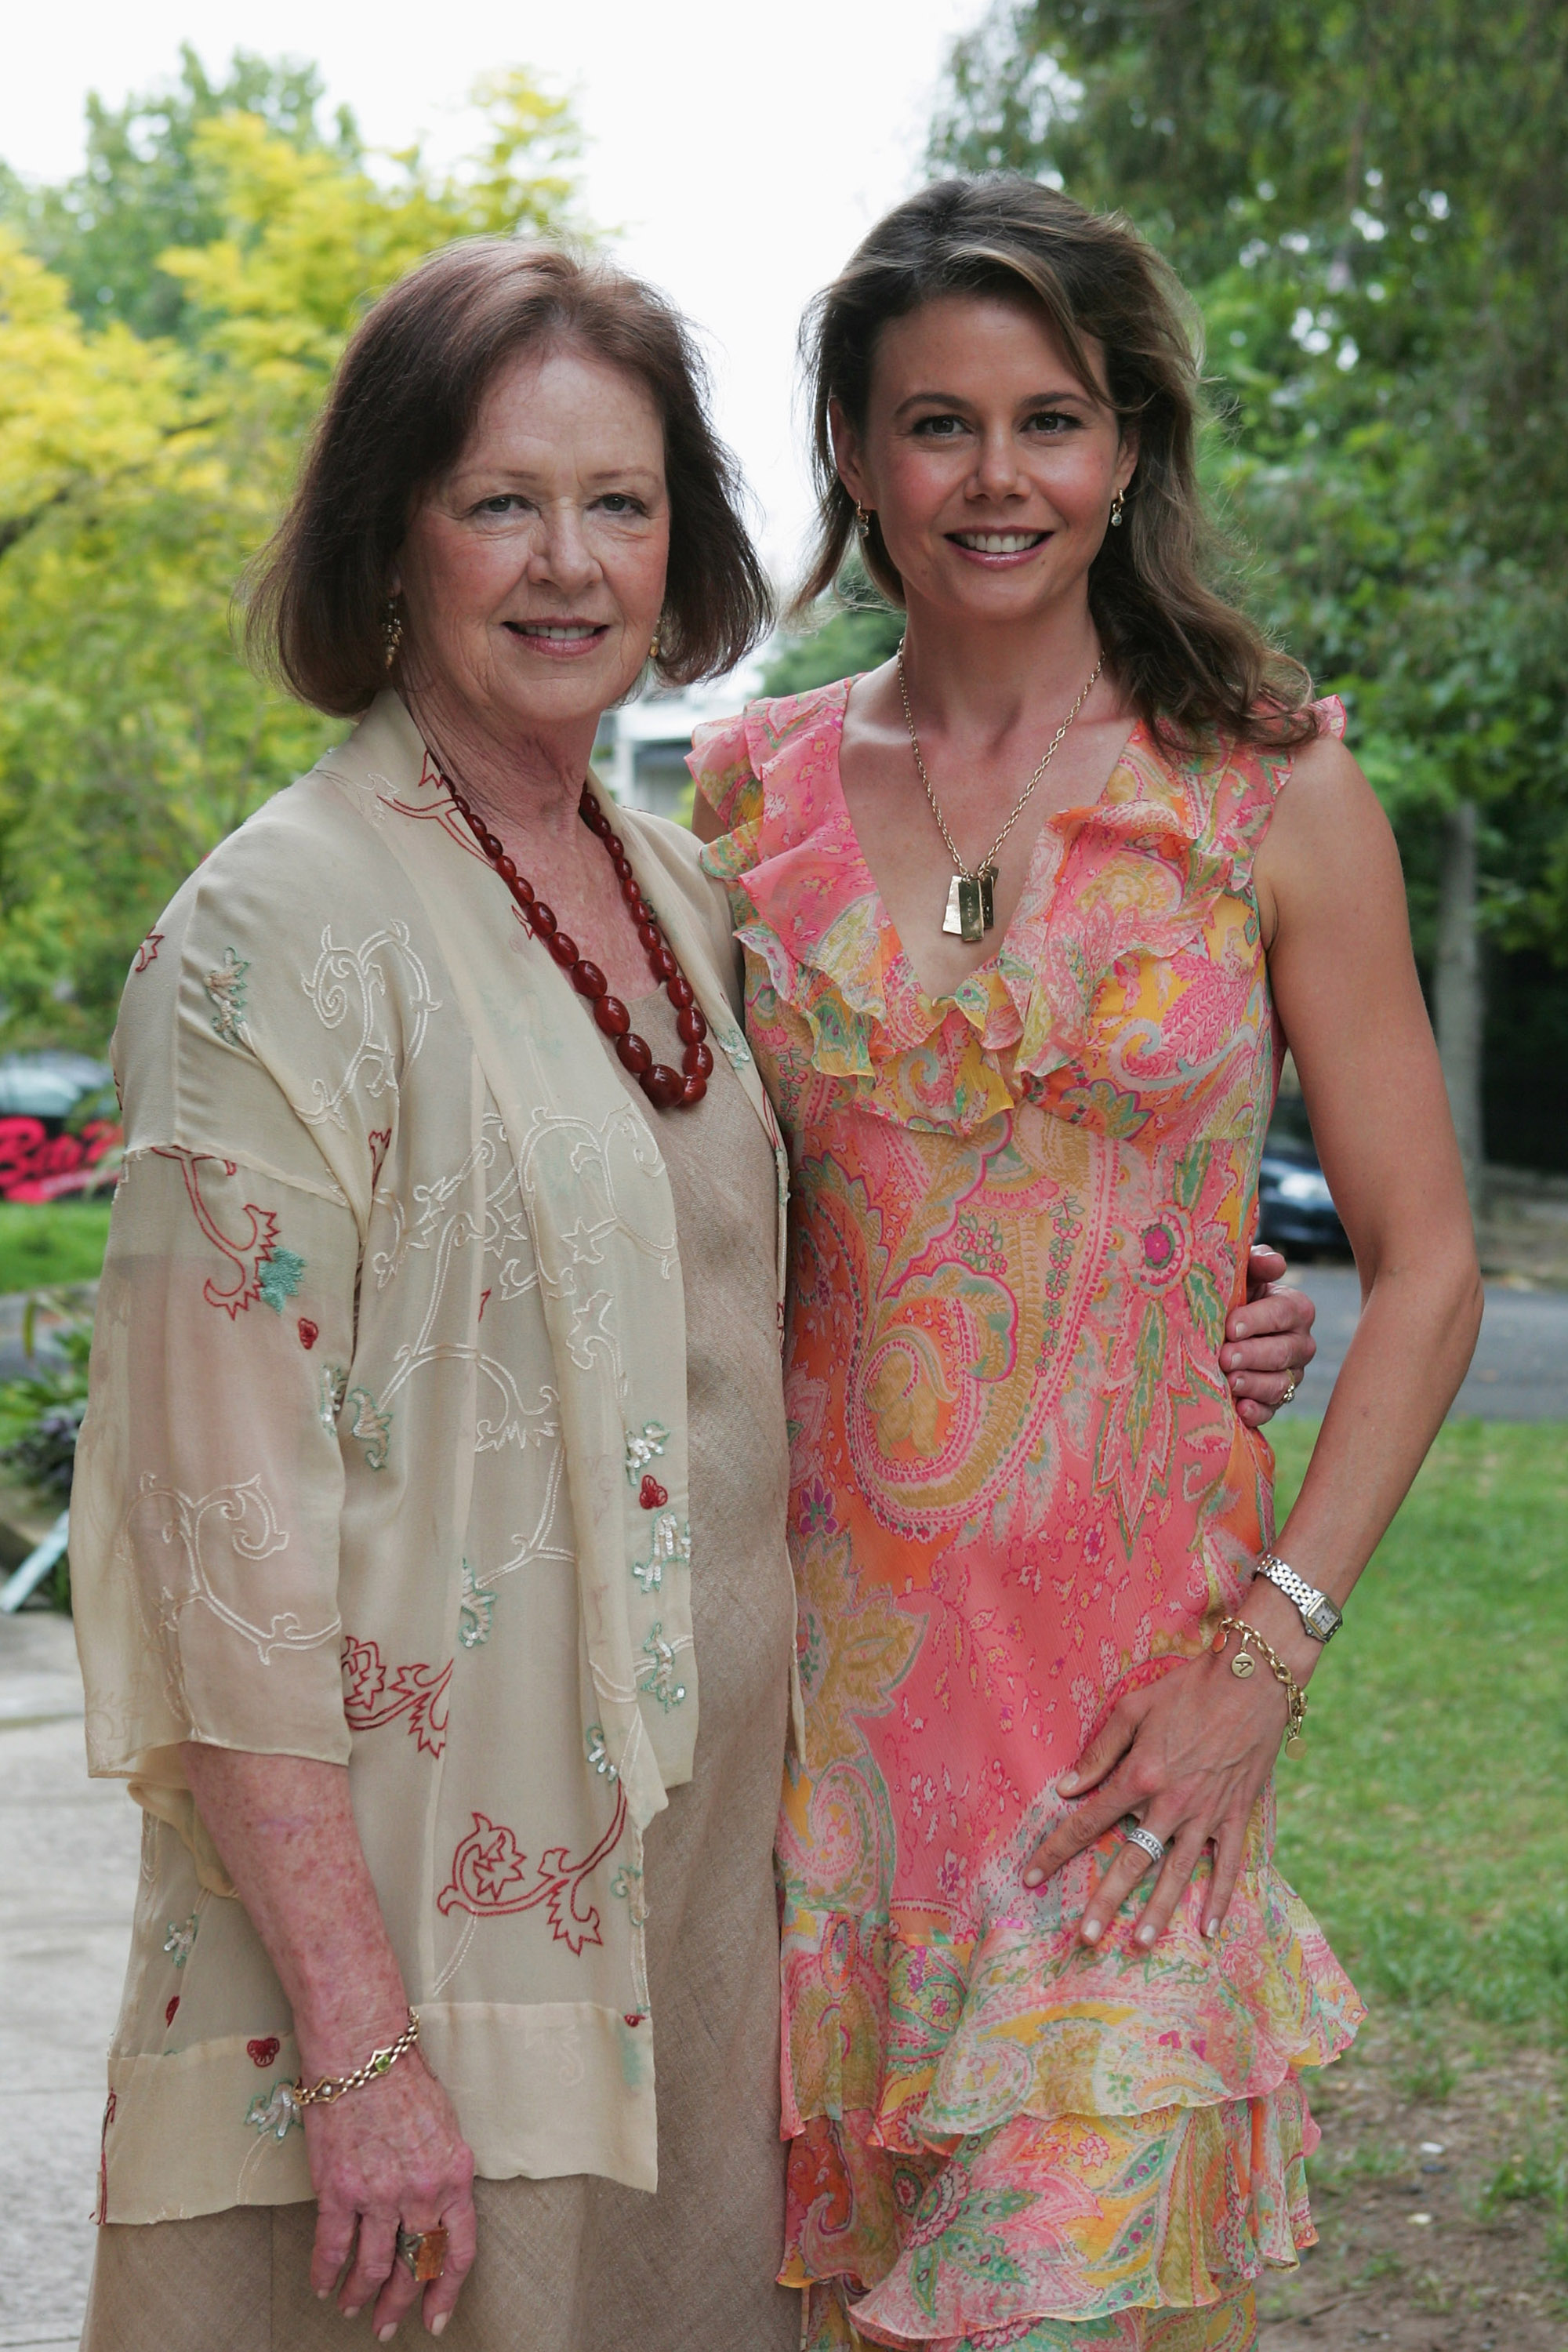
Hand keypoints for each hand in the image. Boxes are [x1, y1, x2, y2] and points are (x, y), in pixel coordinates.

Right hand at [305, 2045, 475, 2339]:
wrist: (363, 2050)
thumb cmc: (404, 2077)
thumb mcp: (445, 2125)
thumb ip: (442, 2171)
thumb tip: (436, 2207)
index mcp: (454, 2176)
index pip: (458, 2251)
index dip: (447, 2291)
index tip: (437, 2316)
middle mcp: (420, 2193)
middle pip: (415, 2267)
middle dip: (401, 2305)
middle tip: (389, 2325)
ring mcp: (378, 2195)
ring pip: (374, 2267)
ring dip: (361, 2296)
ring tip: (353, 2309)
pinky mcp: (338, 2190)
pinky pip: (332, 2247)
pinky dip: (326, 2273)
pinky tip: (323, 2286)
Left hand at [1020, 1647, 1291, 1946]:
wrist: (1253, 1680)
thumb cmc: (1188, 1689)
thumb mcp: (1134, 1708)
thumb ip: (1100, 1752)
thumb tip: (1067, 1788)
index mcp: (1140, 1776)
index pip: (1088, 1822)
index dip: (1056, 1850)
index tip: (1031, 1877)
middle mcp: (1171, 1803)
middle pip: (1131, 1861)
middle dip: (1106, 1902)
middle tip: (1086, 1939)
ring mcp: (1207, 1813)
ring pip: (1178, 1873)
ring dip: (1159, 1911)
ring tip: (1141, 1944)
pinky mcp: (1238, 1815)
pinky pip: (1229, 1864)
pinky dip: (1221, 1897)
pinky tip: (1209, 1929)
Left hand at [1225, 1245, 1315, 1426]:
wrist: (1222, 1327)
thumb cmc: (1234, 1293)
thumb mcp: (1243, 1274)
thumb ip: (1257, 1262)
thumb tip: (1275, 1263)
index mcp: (1296, 1308)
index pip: (1284, 1313)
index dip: (1258, 1320)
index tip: (1230, 1327)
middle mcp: (1300, 1343)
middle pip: (1283, 1351)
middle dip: (1253, 1355)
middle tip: (1225, 1357)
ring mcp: (1290, 1374)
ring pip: (1280, 1383)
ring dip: (1254, 1384)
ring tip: (1230, 1382)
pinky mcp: (1276, 1400)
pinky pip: (1272, 1410)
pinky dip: (1257, 1411)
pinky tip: (1240, 1409)